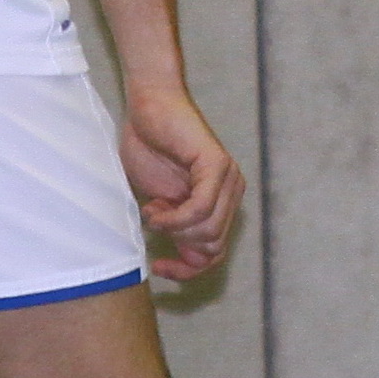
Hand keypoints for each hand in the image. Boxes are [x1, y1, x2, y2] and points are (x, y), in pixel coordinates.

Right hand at [120, 79, 244, 281]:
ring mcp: (228, 178)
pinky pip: (200, 210)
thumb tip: (191, 263)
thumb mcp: (162, 203)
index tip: (159, 268)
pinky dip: (174, 217)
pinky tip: (155, 208)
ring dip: (173, 229)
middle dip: (179, 248)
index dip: (188, 271)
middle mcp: (231, 191)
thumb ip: (179, 229)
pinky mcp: (217, 165)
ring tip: (153, 209)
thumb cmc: (150, 148)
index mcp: (220, 202)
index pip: (214, 254)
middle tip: (154, 225)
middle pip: (212, 247)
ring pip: (208, 232)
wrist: (147, 106)